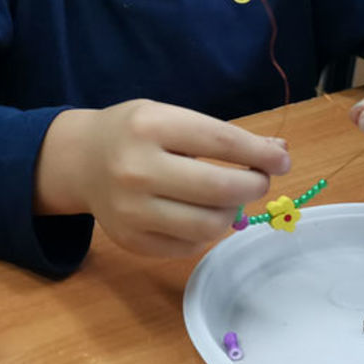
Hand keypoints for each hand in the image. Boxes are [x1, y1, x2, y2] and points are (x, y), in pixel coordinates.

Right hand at [36, 100, 289, 256]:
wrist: (81, 160)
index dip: (260, 154)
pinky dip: (207, 232)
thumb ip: (222, 135)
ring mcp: (131, 210)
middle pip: (219, 189)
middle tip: (259, 180)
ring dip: (233, 213)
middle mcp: (137, 170)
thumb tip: (278, 152)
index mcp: (150, 127)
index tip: (282, 160)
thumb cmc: (135, 133)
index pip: (221, 142)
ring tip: (230, 198)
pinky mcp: (132, 241)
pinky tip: (201, 213)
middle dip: (254, 186)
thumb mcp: (172, 117)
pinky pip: (189, 247)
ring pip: (208, 226)